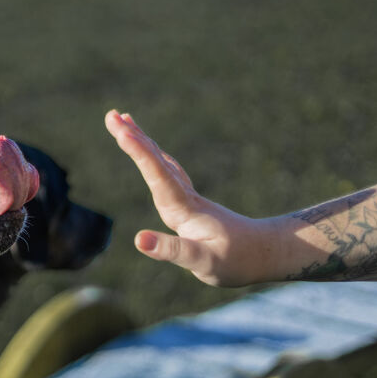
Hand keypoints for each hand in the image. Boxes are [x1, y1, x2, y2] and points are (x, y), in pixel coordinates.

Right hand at [105, 110, 274, 286]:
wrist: (265, 253)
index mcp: (184, 209)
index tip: (121, 131)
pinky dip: (153, 156)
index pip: (157, 175)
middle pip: (155, 161)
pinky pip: (166, 170)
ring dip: (141, 141)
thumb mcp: (204, 263)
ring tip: (124, 121)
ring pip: (161, 162)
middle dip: (132, 137)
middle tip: (111, 115)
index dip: (138, 153)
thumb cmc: (236, 261)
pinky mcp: (189, 201)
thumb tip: (138, 240)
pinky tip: (149, 153)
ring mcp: (187, 196)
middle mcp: (184, 197)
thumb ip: (172, 250)